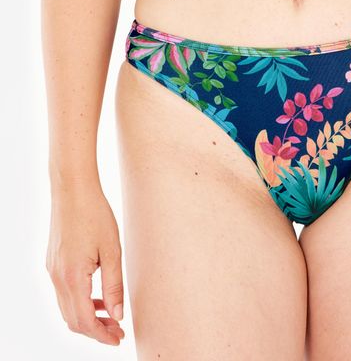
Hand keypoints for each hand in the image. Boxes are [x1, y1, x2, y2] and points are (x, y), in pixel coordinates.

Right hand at [46, 179, 124, 345]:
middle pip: (72, 320)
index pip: (84, 320)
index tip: (119, 339)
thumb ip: (114, 285)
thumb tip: (118, 315)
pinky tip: (98, 297)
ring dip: (88, 317)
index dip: (101, 334)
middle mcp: (57, 278)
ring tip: (111, 317)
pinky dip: (81, 302)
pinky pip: (64, 293)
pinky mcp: (53, 263)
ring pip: (67, 308)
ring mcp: (52, 270)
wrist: (73, 190)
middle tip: (118, 332)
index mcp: (72, 277)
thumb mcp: (112, 250)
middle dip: (95, 330)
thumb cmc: (96, 215)